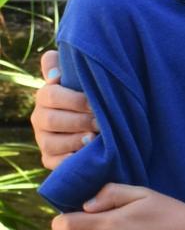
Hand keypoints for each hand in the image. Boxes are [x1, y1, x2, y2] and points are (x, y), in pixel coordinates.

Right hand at [30, 49, 97, 168]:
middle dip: (78, 121)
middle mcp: (40, 118)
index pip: (50, 96)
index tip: (94, 103)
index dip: (73, 100)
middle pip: (51, 120)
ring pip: (51, 142)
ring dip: (73, 141)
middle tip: (100, 122)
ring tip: (94, 139)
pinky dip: (68, 161)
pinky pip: (53, 162)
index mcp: (46, 96)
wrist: (97, 119)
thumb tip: (54, 67)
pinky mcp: (49, 158)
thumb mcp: (81, 78)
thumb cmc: (91, 93)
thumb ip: (68, 67)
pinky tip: (85, 157)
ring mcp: (43, 139)